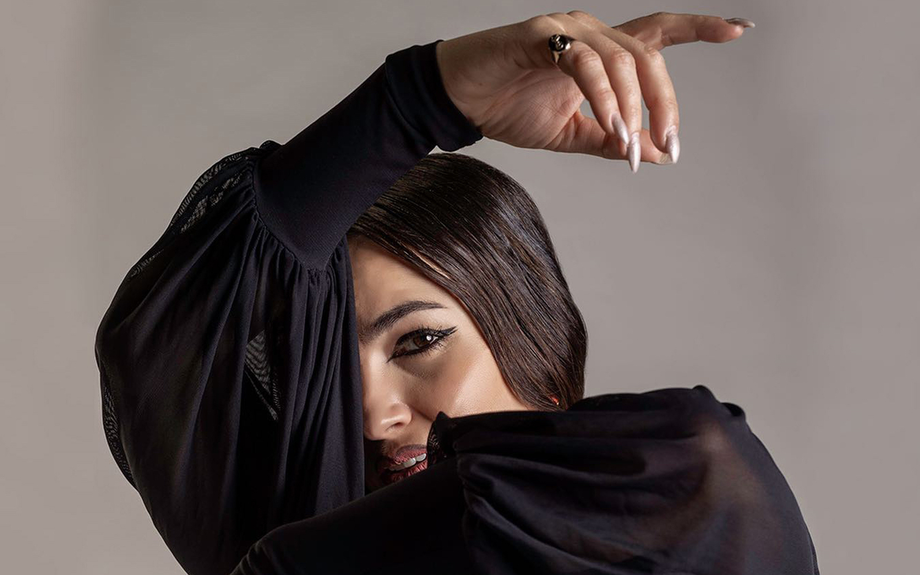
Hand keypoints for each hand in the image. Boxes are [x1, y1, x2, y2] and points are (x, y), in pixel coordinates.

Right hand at [435, 11, 753, 170]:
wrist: (459, 100)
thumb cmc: (511, 107)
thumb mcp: (572, 134)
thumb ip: (613, 140)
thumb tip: (660, 154)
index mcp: (601, 52)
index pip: (658, 35)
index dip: (701, 29)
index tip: (741, 30)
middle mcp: (591, 32)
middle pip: (649, 56)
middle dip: (665, 104)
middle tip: (667, 147)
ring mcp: (567, 30)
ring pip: (621, 61)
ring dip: (631, 111)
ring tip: (630, 150)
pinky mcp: (540, 36)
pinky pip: (584, 63)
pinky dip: (602, 97)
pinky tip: (608, 126)